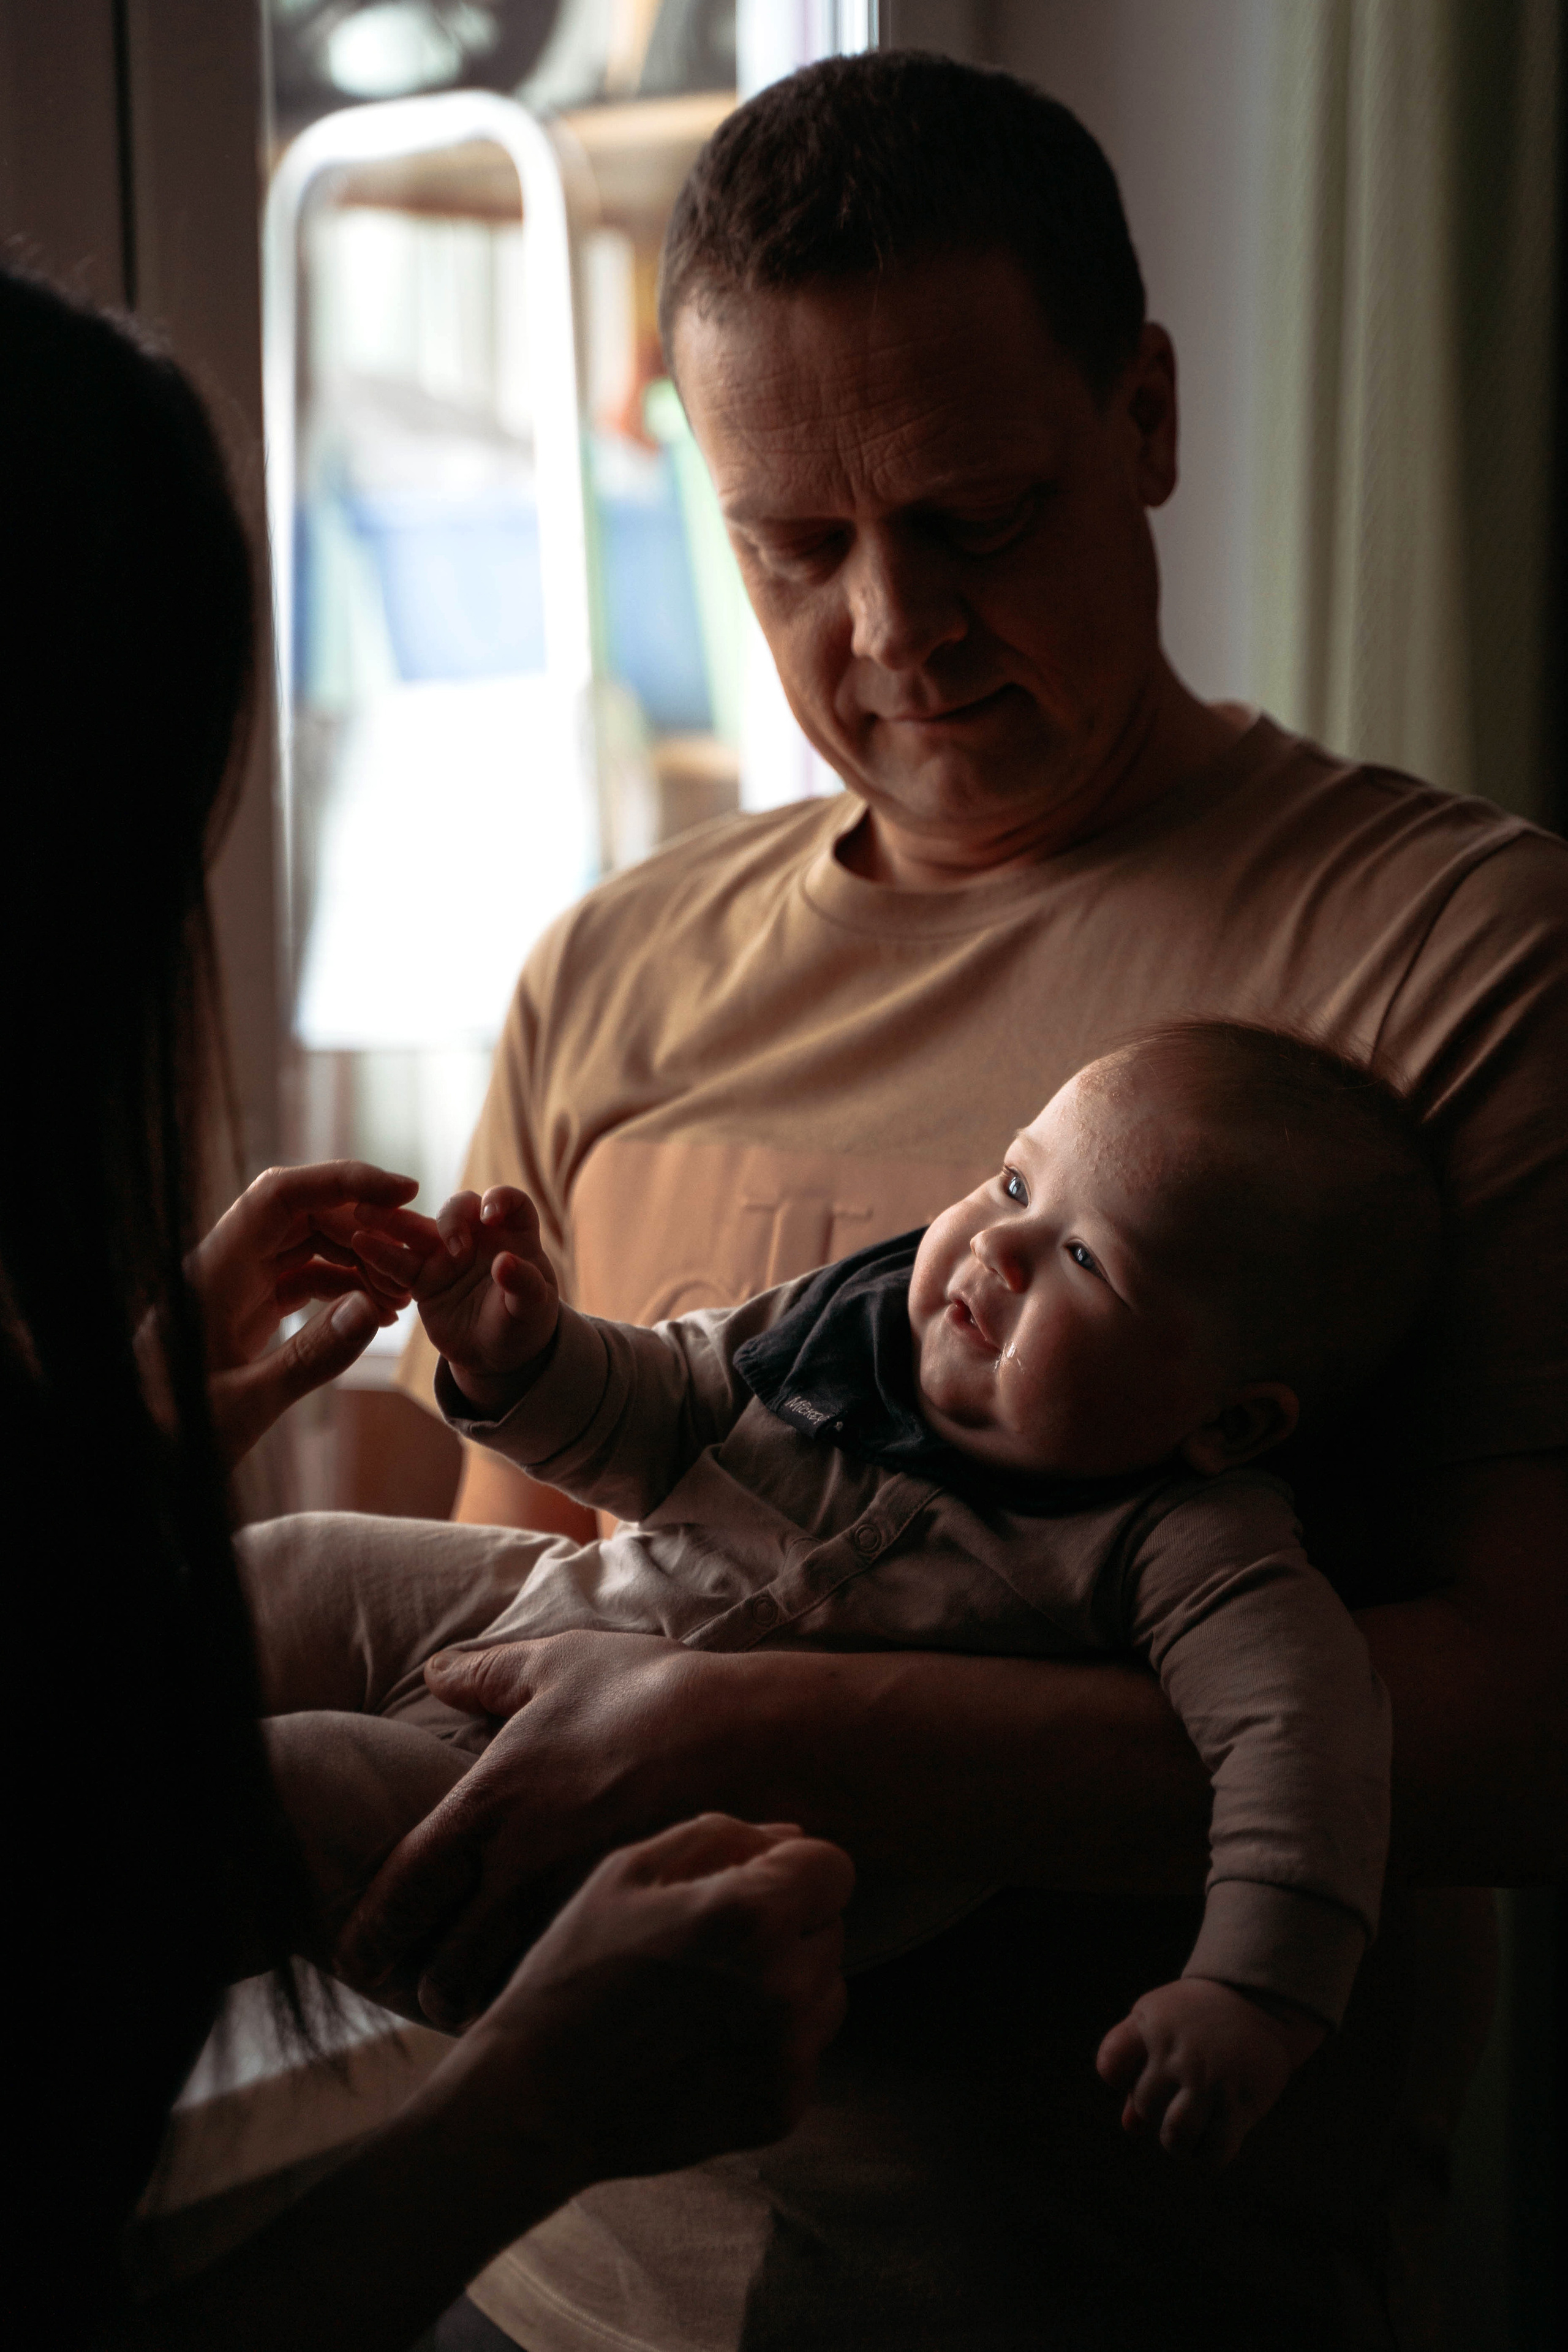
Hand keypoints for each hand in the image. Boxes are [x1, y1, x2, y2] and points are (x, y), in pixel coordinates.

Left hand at [187, 1161, 416, 1466]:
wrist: (138, 1456)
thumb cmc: (171, 1433)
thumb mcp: (244, 1406)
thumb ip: (308, 1359)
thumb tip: (371, 1310)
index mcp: (213, 1272)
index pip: (281, 1196)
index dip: (344, 1181)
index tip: (404, 1191)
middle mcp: (223, 1267)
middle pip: (303, 1214)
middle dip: (366, 1225)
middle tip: (420, 1254)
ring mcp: (234, 1287)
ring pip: (307, 1245)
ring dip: (359, 1259)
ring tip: (405, 1293)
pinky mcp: (244, 1311)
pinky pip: (301, 1279)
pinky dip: (343, 1288)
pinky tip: (377, 1312)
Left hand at [337, 1631, 760, 2027]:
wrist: (750, 1739)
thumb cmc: (651, 1693)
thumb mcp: (560, 1664)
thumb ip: (488, 1673)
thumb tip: (434, 1672)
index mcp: (488, 1806)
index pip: (403, 1890)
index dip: (371, 1932)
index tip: (355, 1956)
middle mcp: (519, 1870)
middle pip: (446, 1968)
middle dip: (433, 1989)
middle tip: (435, 1991)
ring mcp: (577, 1908)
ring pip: (507, 1988)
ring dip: (493, 2000)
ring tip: (497, 2000)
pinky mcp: (632, 1932)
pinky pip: (576, 1983)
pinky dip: (561, 1994)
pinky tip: (572, 1988)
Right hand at [353, 1185, 558, 1415]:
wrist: (496, 1354)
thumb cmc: (523, 1324)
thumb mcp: (533, 1308)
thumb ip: (524, 1285)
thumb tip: (507, 1263)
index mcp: (513, 1236)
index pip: (510, 1202)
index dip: (501, 1199)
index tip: (490, 1215)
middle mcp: (477, 1238)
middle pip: (459, 1209)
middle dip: (451, 1217)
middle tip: (452, 1244)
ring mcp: (445, 1255)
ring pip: (418, 1230)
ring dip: (393, 1219)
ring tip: (365, 1210)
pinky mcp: (422, 1278)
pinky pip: (399, 1263)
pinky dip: (379, 1253)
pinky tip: (359, 1243)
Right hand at [462, 1813, 853, 2197]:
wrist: (537, 2100)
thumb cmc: (574, 1972)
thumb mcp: (627, 1873)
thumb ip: (719, 1838)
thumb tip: (793, 1837)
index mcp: (748, 1915)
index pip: (833, 1868)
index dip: (790, 1870)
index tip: (747, 1888)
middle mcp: (784, 1987)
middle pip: (831, 1928)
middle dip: (786, 1925)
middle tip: (709, 1948)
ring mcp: (788, 2056)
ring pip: (827, 1990)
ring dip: (787, 1983)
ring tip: (708, 1997)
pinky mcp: (783, 2108)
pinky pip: (806, 2050)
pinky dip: (771, 2043)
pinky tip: (706, 2045)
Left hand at [1095, 1977, 1323, 2165]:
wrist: (1257, 2004)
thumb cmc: (1195, 2019)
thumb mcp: (1158, 2024)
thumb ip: (1135, 2067)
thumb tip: (1131, 2127)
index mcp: (1152, 2026)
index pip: (1111, 2064)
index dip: (1117, 2077)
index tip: (1133, 2071)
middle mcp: (1179, 2052)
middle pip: (1146, 2106)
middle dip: (1155, 2110)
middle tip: (1176, 2096)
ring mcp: (1210, 2078)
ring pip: (1176, 2135)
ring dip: (1177, 2142)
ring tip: (1187, 2129)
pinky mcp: (1240, 2103)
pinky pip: (1213, 2151)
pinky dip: (1205, 2156)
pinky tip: (1209, 2140)